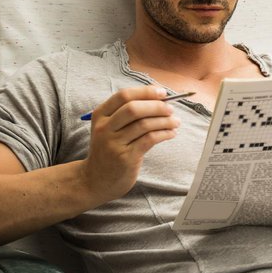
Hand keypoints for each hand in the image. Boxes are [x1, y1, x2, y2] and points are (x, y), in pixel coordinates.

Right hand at [82, 86, 179, 203]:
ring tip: (175, 122)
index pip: (124, 95)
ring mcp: (114, 143)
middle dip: (156, 106)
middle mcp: (104, 128)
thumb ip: (128, 114)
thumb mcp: (109, 128)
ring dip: (164, 121)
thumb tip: (159, 98)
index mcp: (100, 115)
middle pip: (133, 109)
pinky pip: (149, 139)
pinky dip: (164, 134)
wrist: (96, 180)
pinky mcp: (126, 158)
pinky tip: (171, 133)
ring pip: (144, 124)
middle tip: (170, 109)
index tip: (162, 93)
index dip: (145, 92)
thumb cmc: (109, 150)